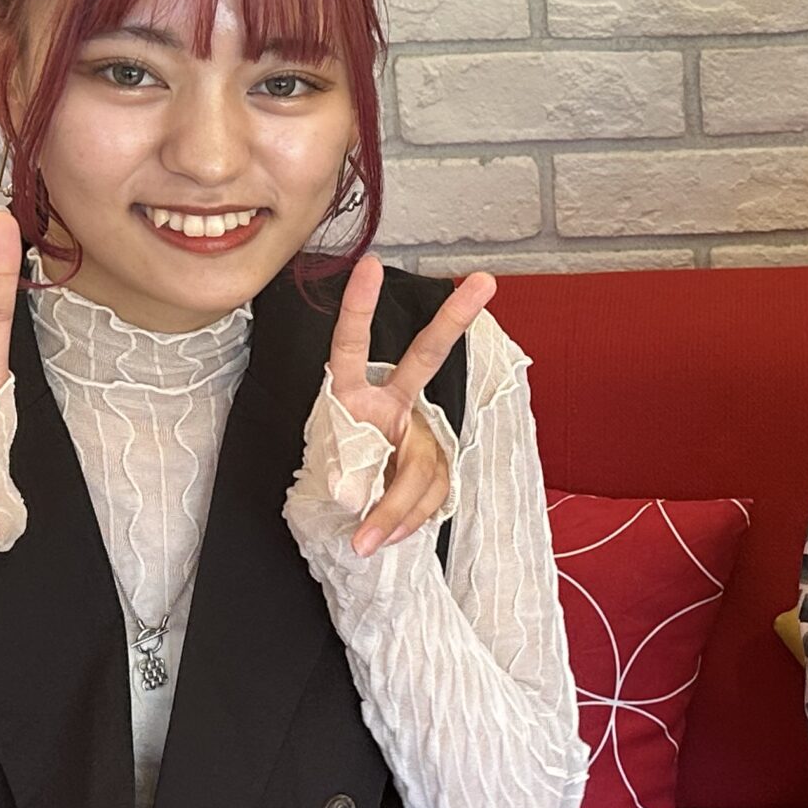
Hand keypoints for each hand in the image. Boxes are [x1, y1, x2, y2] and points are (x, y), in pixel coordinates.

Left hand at [328, 255, 495, 556]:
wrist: (348, 516)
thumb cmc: (332, 481)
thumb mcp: (323, 474)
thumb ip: (344, 478)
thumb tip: (358, 501)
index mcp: (352, 396)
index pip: (353, 346)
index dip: (360, 308)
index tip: (370, 267)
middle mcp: (392, 405)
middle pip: (425, 358)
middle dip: (454, 320)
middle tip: (484, 282)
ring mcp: (418, 432)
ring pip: (423, 463)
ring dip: (396, 508)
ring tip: (366, 541)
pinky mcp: (435, 464)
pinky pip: (431, 495)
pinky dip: (408, 520)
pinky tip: (387, 537)